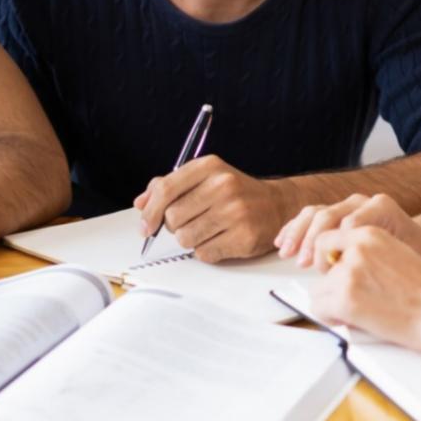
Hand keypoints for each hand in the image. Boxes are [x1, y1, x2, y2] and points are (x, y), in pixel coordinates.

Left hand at [134, 155, 294, 262]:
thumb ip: (170, 186)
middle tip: (192, 222)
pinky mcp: (244, 237)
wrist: (278, 205)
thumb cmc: (237, 192)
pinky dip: (206, 251)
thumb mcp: (205, 177)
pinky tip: (221, 239)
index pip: (166, 189)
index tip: (145, 227)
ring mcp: (236, 213)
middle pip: (173, 218)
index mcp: (210, 167)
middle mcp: (224, 186)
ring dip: (191, 240)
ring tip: (208, 230)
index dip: (150, 212)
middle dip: (175, 226)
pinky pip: (204, 254)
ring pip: (186, 239)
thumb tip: (141, 203)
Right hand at [276, 192, 420, 269]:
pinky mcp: (334, 212)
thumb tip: (349, 269)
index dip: (337, 246)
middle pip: (329, 214)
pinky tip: (282, 242)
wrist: (415, 239)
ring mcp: (346, 205)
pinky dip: (294, 228)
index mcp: (380, 206)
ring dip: (298, 233)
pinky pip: (310, 216)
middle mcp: (360, 201)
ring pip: (315, 212)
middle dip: (313, 240)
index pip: (350, 223)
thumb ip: (381, 257)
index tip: (330, 268)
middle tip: (305, 262)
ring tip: (288, 252)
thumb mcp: (404, 255)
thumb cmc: (410, 250)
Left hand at [307, 226, 420, 351]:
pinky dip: (330, 318)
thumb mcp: (395, 253)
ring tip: (358, 311)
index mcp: (370, 233)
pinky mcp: (345, 299)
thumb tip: (339, 264)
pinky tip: (351, 320)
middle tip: (350, 296)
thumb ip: (367, 252)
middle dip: (330, 283)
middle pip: (320, 264)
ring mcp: (349, 273)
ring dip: (331, 302)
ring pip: (318, 289)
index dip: (326, 258)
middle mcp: (357, 249)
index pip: (327, 238)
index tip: (328, 270)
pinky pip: (318, 308)